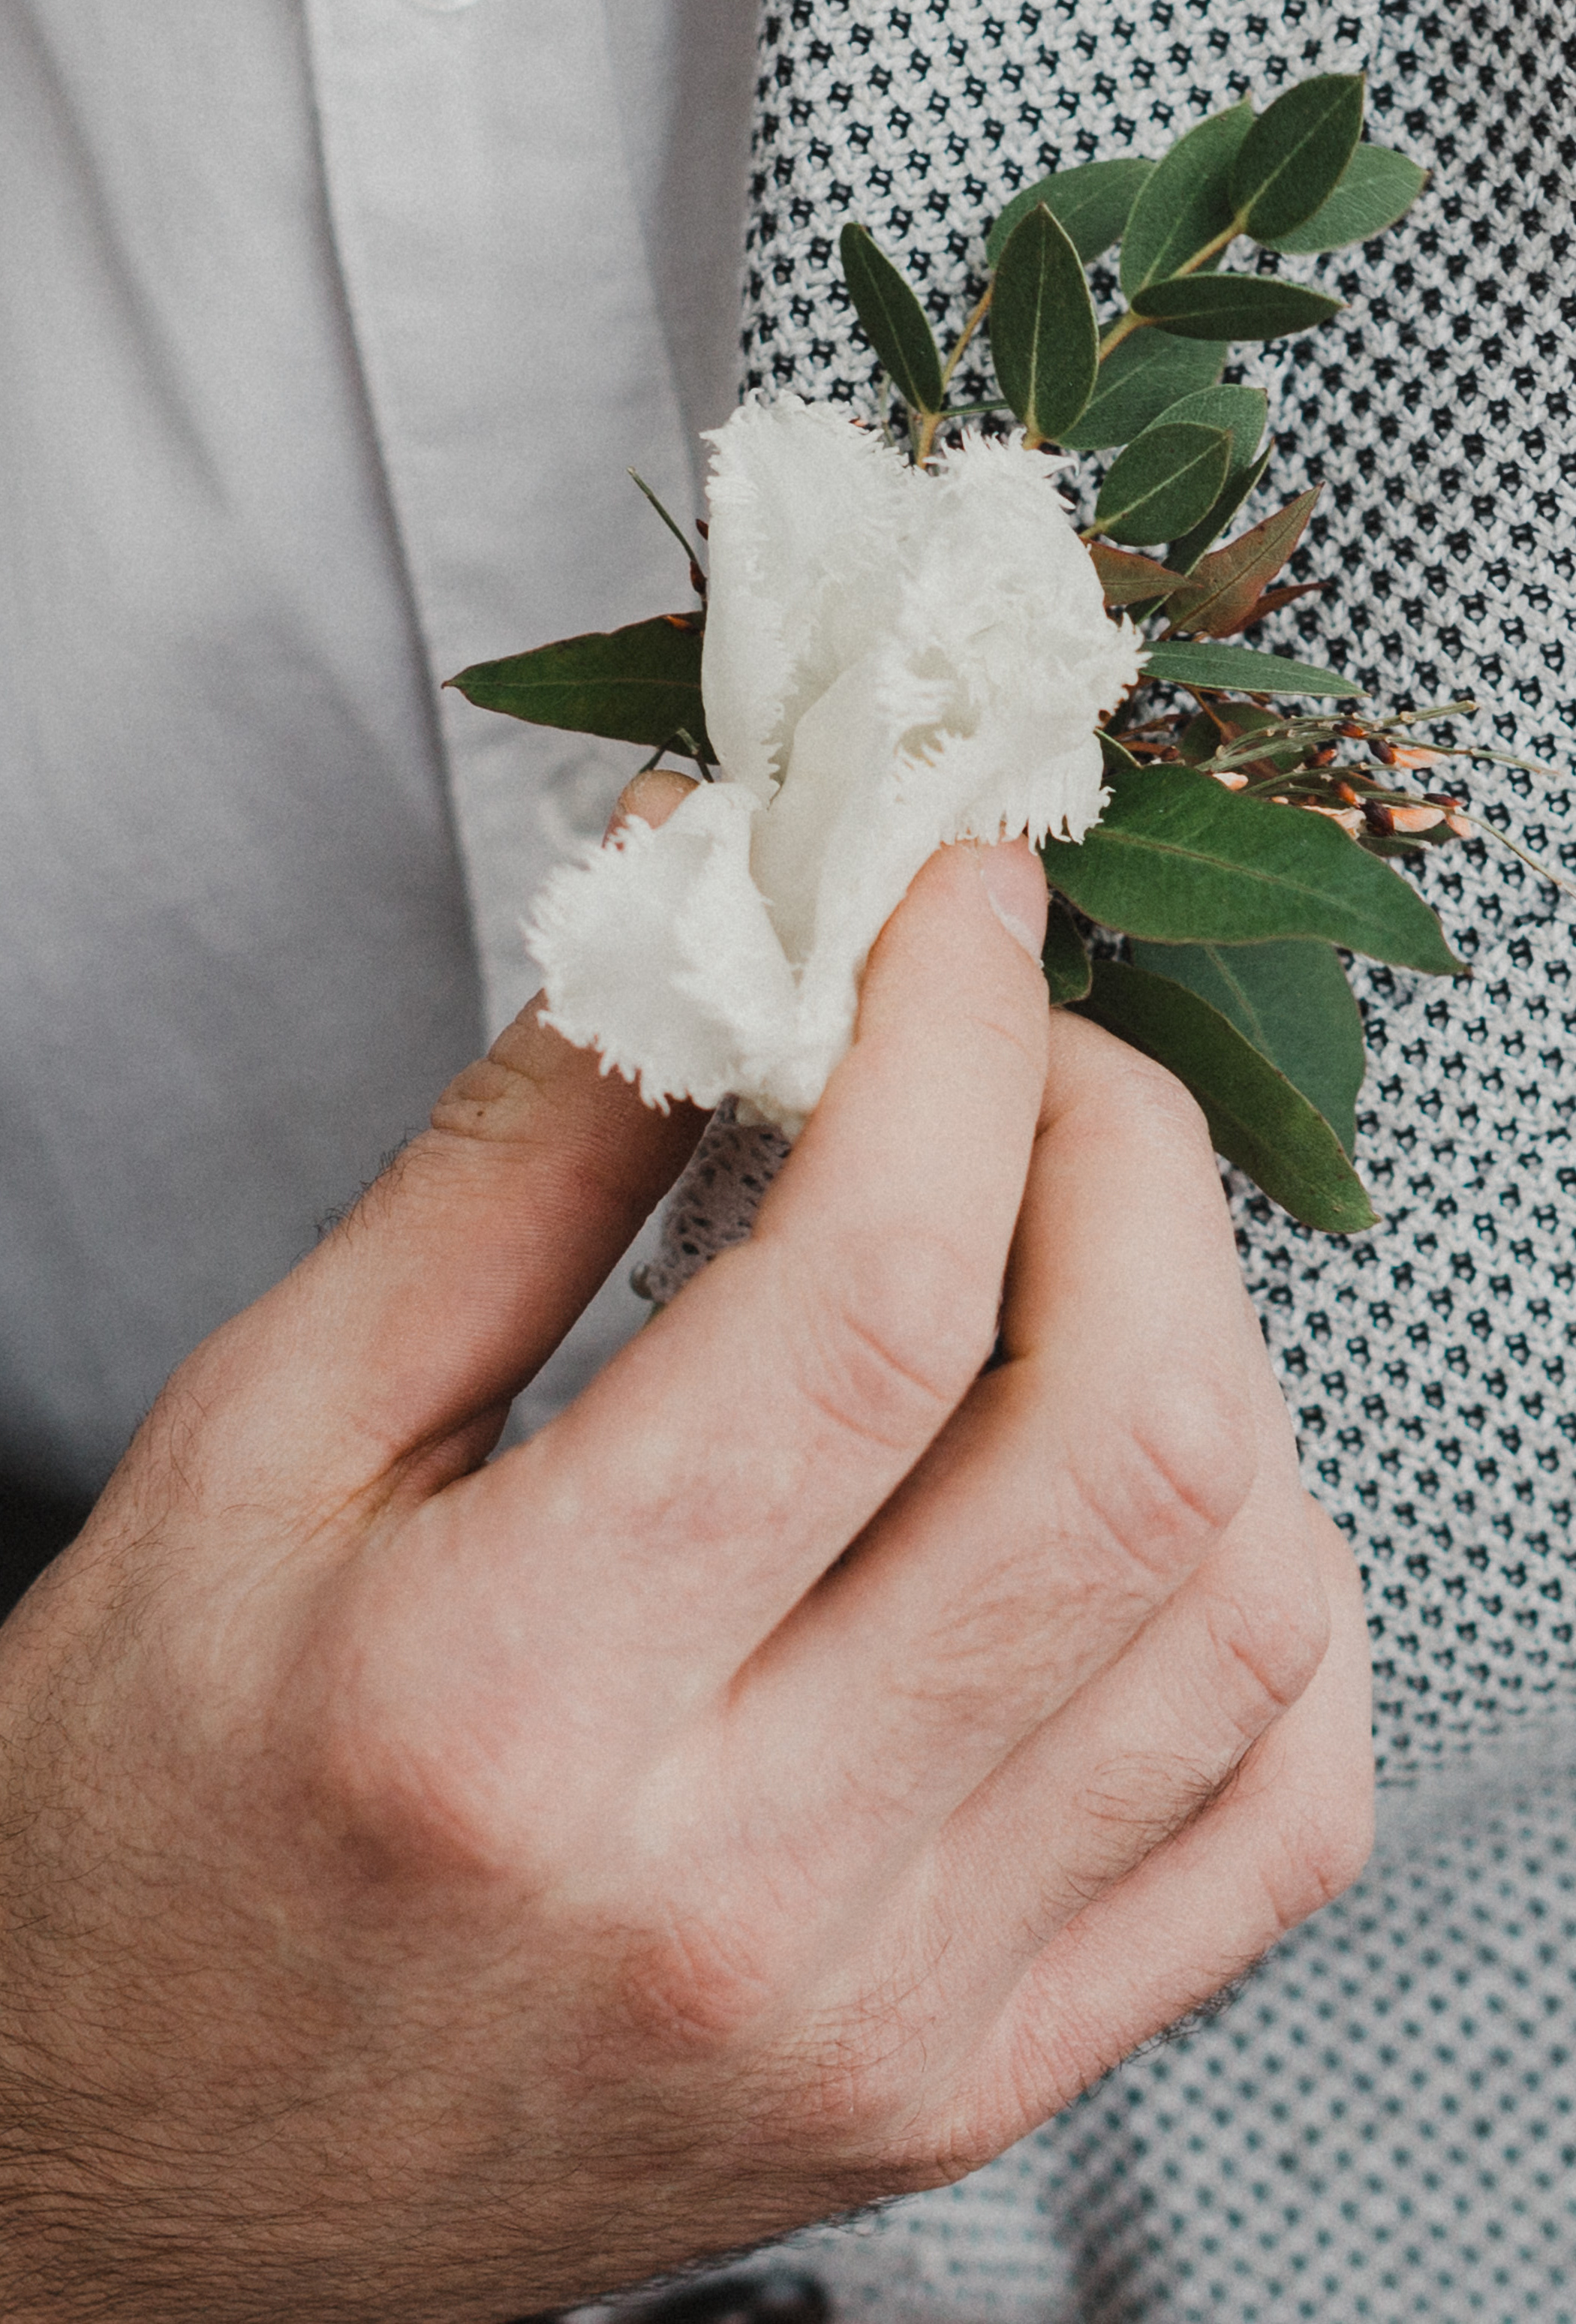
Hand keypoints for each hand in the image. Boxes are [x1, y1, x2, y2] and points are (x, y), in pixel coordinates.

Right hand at [0, 782, 1371, 2321]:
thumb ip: (509, 1167)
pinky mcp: (967, 2080)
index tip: (951, 897)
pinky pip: (1274, 1828)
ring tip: (1078, 1252)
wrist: (134, 2167)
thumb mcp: (259, 1445)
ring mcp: (891, 2012)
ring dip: (1212, 1353)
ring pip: (1238, 1616)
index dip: (952, 1036)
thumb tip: (701, 915)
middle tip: (1028, 1054)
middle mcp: (739, 1889)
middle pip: (1117, 1442)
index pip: (867, 1299)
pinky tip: (1172, 1499)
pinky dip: (1285, 1610)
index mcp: (510, 1703)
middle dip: (1124, 1158)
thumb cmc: (144, 1818)